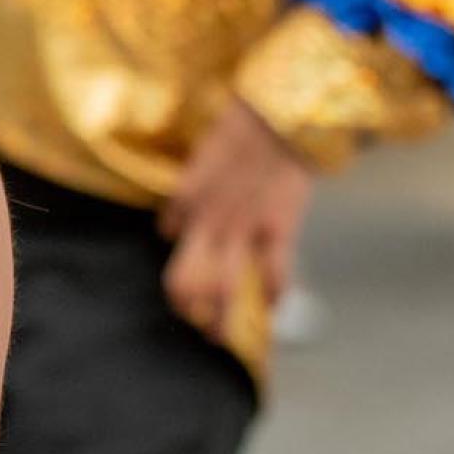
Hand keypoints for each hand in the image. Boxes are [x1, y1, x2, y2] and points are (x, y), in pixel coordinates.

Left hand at [159, 102, 313, 342]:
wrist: (285, 117)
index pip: (170, 241)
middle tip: (195, 323)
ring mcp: (244, 228)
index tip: (181, 286)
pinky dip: (272, 297)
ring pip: (225, 287)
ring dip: (221, 317)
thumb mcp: (201, 157)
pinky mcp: (278, 229)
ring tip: (218, 336)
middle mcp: (210, 220)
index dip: (175, 257)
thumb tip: (168, 232)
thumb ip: (185, 196)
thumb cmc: (242, 130)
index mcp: (187, 197)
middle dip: (189, 307)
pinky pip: (274, 274)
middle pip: (189, 279)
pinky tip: (270, 309)